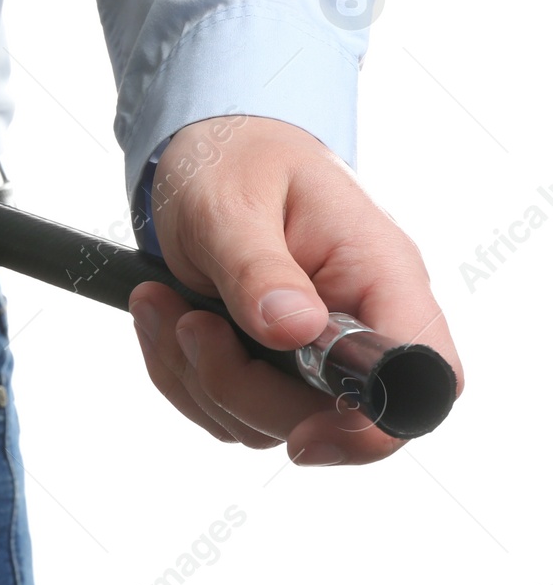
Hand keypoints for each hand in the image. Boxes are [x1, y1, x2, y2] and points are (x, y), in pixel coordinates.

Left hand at [127, 115, 463, 465]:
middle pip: (330, 419)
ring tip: (161, 303)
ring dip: (194, 376)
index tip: (301, 433)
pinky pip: (222, 408)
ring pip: (262, 422)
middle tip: (190, 323)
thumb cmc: (233, 160)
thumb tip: (294, 330)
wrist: (205, 150)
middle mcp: (359, 319)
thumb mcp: (230, 202)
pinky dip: (179, 374)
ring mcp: (313, 350)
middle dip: (240, 388)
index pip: (424, 378)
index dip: (373, 427)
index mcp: (380, 273)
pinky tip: (162, 316)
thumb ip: (257, 267)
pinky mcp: (267, 364)